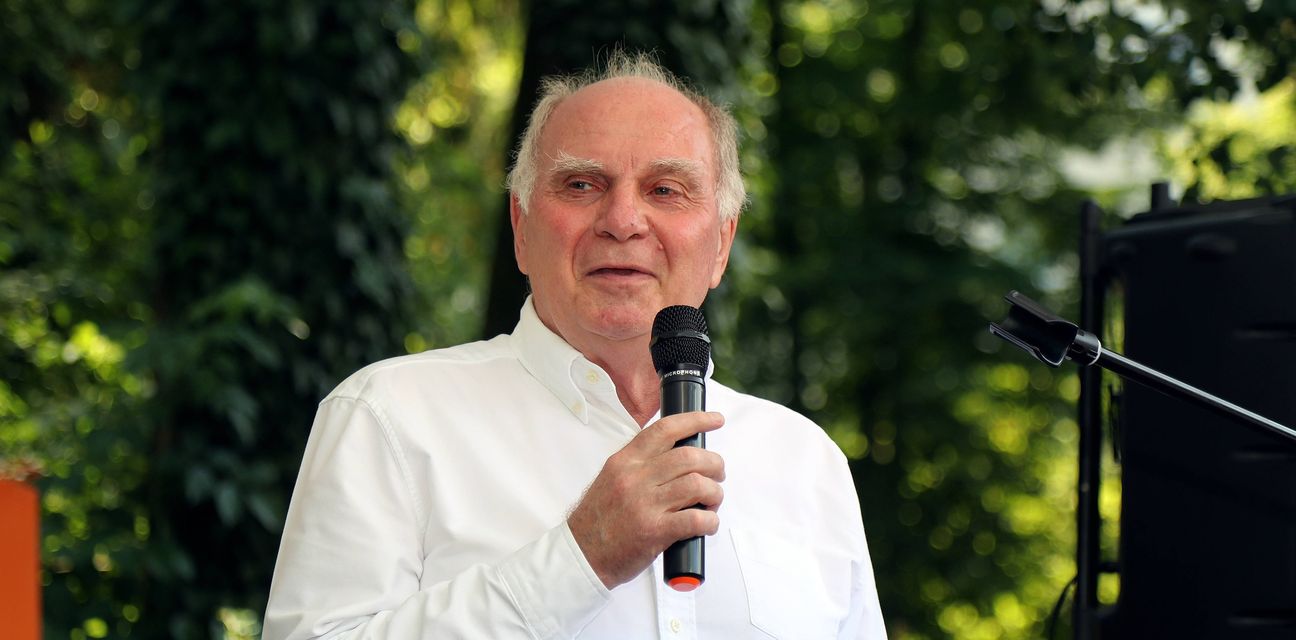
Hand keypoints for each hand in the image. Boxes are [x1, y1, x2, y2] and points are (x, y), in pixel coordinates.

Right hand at [567, 411, 725, 588]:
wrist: (582, 554)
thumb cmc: (598, 520)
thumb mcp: (612, 479)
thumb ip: (640, 465)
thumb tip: (679, 458)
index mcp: (625, 461)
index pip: (665, 429)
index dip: (696, 421)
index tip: (715, 420)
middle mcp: (634, 478)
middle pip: (689, 456)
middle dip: (714, 463)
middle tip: (718, 474)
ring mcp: (644, 504)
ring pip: (697, 485)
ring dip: (715, 493)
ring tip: (712, 502)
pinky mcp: (654, 531)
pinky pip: (695, 519)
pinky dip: (710, 521)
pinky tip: (707, 524)